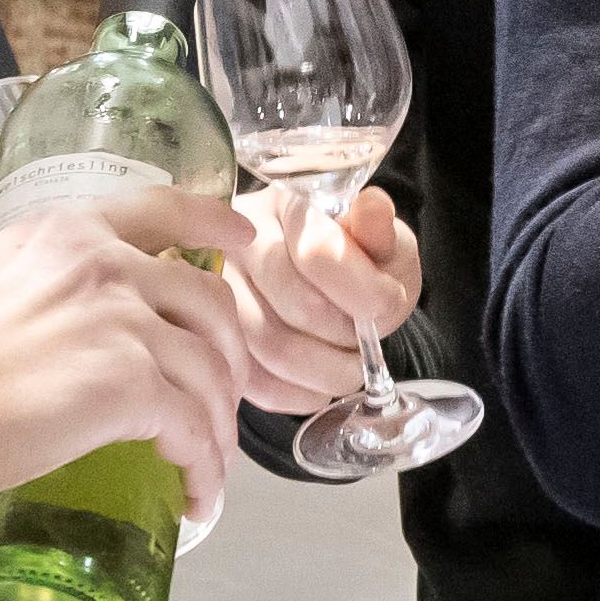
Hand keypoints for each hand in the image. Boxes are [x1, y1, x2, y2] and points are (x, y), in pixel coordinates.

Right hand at [0, 189, 253, 525]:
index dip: (211, 225)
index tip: (239, 239)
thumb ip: (29, 293)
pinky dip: (203, 467)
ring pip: (210, 371)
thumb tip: (38, 329)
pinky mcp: (133, 387)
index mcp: (64, 234)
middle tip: (223, 395)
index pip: (161, 209)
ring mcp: (124, 323)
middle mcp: (105, 266)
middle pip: (208, 302)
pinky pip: (193, 428)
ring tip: (207, 465)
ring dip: (217, 425)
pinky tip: (195, 494)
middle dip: (227, 355)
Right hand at [225, 182, 420, 407]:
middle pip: (296, 305)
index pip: (318, 253)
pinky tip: (318, 383)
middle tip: (364, 342)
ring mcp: (216, 295)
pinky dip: (299, 393)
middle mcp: (236, 245)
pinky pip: (254, 382)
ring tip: (347, 367)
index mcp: (284, 208)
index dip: (363, 291)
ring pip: (272, 348)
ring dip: (326, 370)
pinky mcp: (212, 344)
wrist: (328, 291)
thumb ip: (378, 232)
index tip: (387, 306)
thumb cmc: (356, 263)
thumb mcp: (380, 241)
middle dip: (346, 334)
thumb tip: (373, 207)